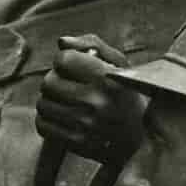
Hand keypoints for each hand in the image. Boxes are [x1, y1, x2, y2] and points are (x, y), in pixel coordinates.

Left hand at [33, 56, 145, 176]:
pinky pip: (43, 125)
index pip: (63, 60)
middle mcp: (96, 102)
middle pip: (48, 82)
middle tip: (69, 85)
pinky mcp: (77, 143)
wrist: (143, 134)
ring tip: (67, 101)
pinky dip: (48, 120)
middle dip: (55, 80)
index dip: (65, 60)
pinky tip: (63, 117)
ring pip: (43, 104)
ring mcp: (86, 125)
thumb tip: (61, 42)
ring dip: (51, 100)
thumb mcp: (118, 63)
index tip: (74, 67)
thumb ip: (90, 44)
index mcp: (107, 78)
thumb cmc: (125, 93)